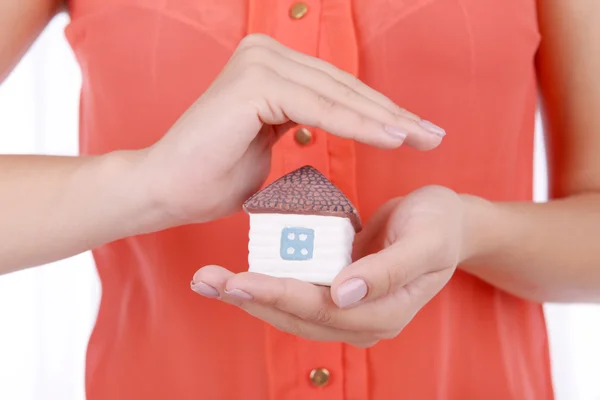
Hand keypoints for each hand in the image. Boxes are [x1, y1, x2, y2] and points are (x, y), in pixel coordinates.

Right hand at [134, 33, 444, 227]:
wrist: (164, 190)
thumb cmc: (211, 175)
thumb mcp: (266, 145)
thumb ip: (295, 124)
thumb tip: (325, 124)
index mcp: (268, 67)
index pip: (336, 89)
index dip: (378, 113)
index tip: (414, 133)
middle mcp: (264, 55)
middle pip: (343, 87)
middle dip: (392, 115)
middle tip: (432, 135)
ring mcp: (258, 64)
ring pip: (337, 95)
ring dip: (384, 120)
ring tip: (421, 139)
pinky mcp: (254, 83)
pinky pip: (319, 107)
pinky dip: (357, 125)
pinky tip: (392, 138)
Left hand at [191, 186, 468, 346]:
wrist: (448, 222)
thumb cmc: (440, 226)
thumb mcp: (425, 241)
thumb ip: (387, 271)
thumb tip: (343, 293)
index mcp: (382, 314)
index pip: (321, 310)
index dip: (279, 295)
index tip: (239, 279)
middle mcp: (360, 319)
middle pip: (295, 315)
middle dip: (249, 299)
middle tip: (205, 280)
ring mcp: (347, 306)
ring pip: (288, 307)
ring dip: (248, 294)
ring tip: (207, 279)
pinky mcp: (336, 287)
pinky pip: (295, 288)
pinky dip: (265, 281)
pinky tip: (235, 271)